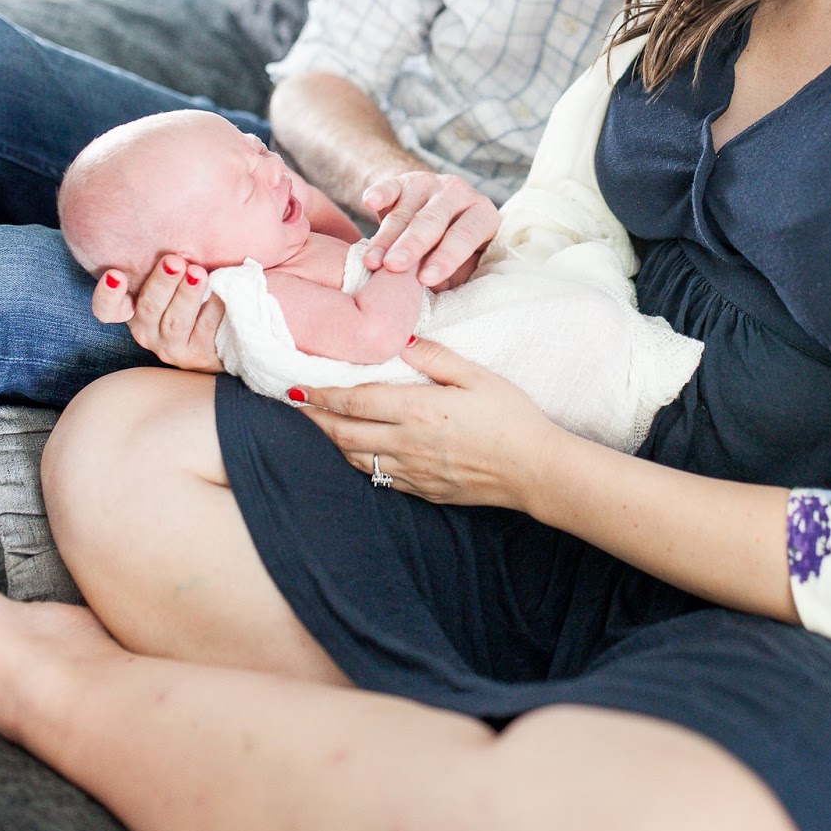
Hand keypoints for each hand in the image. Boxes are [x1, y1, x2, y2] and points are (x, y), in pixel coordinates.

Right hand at [91, 255, 225, 372]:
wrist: (223, 337)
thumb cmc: (192, 295)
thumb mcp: (172, 280)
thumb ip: (167, 264)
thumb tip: (170, 220)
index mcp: (134, 310)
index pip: (108, 309)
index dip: (108, 294)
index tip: (116, 274)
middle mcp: (147, 331)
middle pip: (149, 308)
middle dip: (162, 282)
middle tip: (175, 261)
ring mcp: (172, 346)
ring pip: (176, 320)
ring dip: (187, 295)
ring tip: (199, 273)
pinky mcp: (199, 355)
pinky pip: (206, 328)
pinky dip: (214, 306)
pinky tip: (222, 290)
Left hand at [291, 337, 558, 508]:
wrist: (535, 470)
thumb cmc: (512, 417)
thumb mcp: (477, 376)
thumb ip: (434, 356)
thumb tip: (399, 340)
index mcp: (417, 410)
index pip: (354, 402)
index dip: (321, 395)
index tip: (298, 388)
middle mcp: (407, 444)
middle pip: (345, 433)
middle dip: (315, 419)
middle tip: (295, 406)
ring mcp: (413, 472)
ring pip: (357, 458)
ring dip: (333, 441)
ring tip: (320, 425)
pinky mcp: (424, 490)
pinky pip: (380, 477)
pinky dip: (360, 462)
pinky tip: (357, 452)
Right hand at [361, 171, 498, 289]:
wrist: (437, 213)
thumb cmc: (454, 248)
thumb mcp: (466, 261)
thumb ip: (455, 274)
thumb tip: (436, 289)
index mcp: (481, 214)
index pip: (463, 236)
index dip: (445, 258)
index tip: (425, 279)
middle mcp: (457, 193)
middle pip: (431, 221)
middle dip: (411, 245)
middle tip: (394, 266)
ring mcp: (428, 183)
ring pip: (404, 212)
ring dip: (385, 238)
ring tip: (372, 262)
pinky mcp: (401, 181)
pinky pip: (388, 186)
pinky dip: (379, 193)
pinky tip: (369, 201)